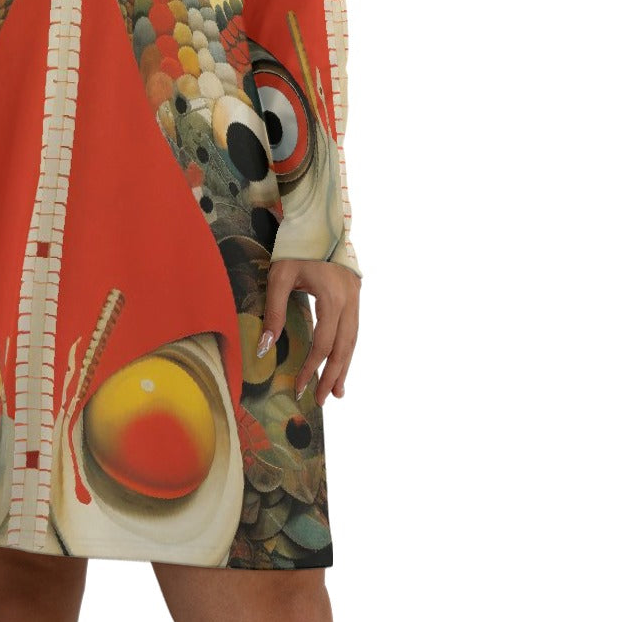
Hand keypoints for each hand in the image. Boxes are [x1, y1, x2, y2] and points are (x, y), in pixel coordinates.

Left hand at [259, 258, 359, 405]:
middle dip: (332, 375)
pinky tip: (341, 361)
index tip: (298, 387)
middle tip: (321, 400)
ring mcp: (356, 297)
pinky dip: (347, 348)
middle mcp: (350, 300)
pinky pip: (354, 329)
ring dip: (344, 366)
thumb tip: (265, 348)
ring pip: (353, 340)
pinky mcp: (355, 294)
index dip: (311, 368)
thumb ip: (273, 312)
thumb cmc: (295, 247)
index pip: (323, 343)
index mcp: (333, 297)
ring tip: (336, 391)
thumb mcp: (279, 277)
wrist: (317, 221)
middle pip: (344, 347)